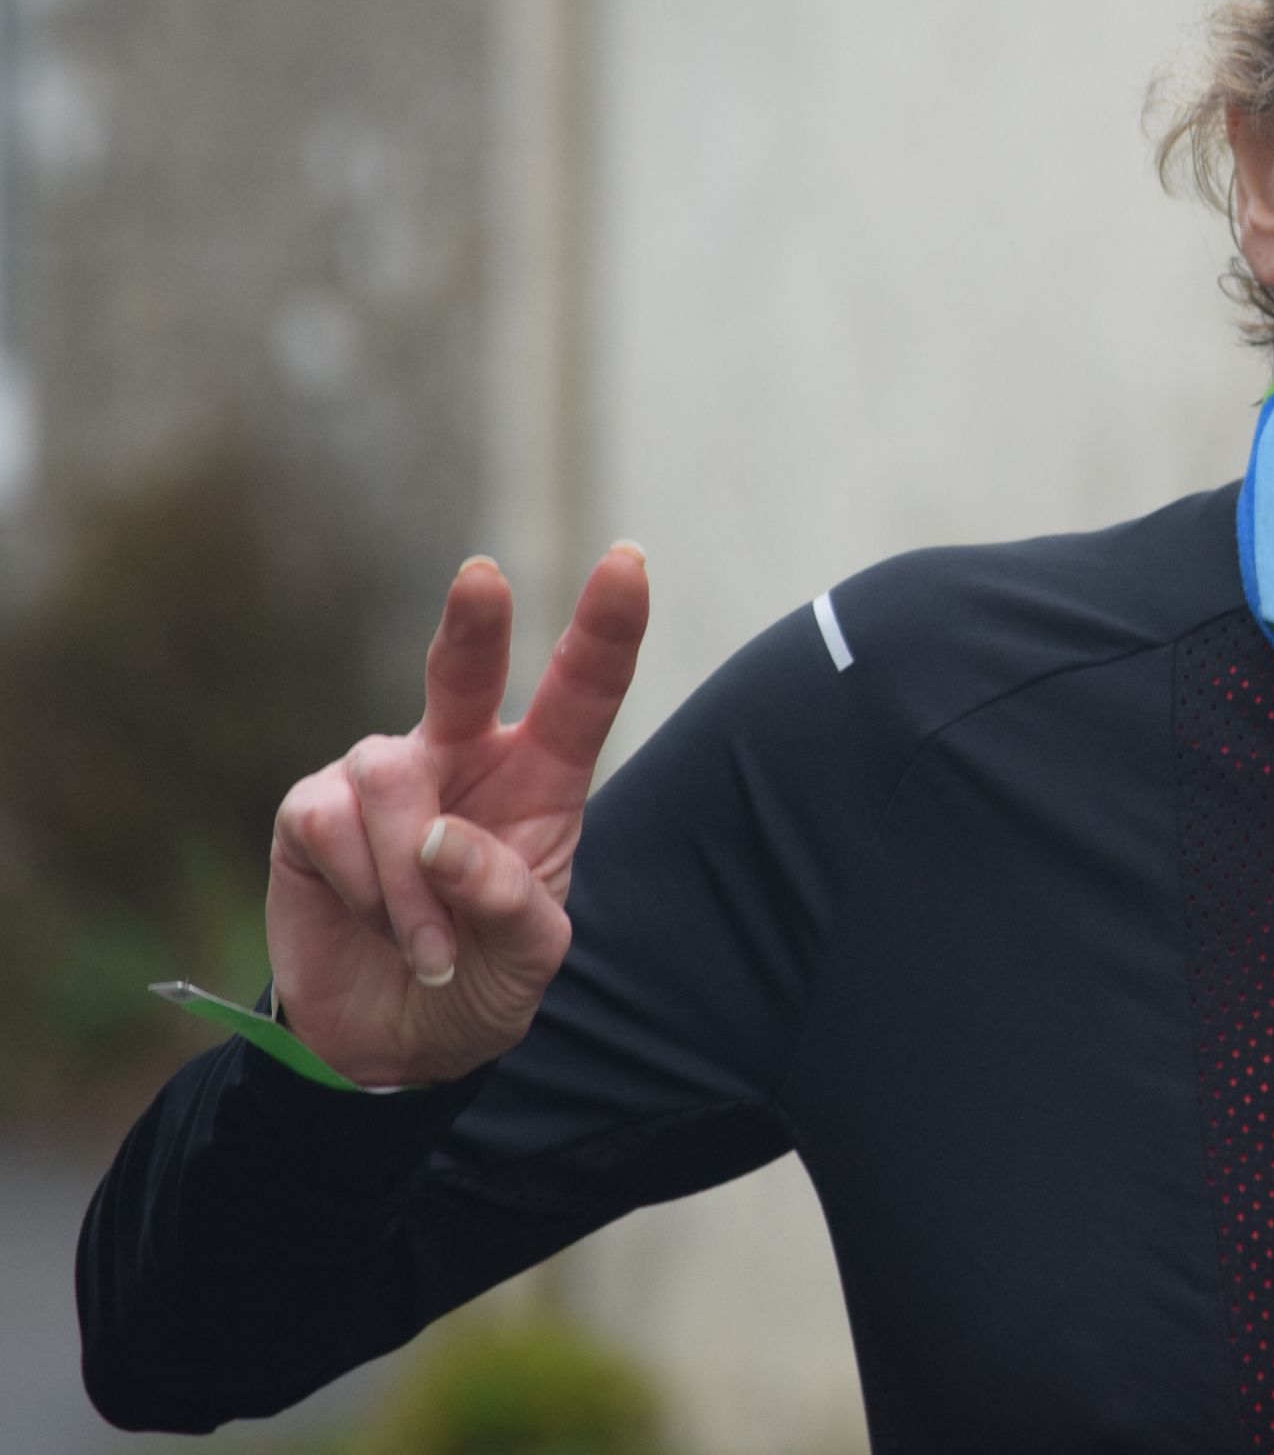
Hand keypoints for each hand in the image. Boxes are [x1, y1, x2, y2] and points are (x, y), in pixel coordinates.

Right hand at [263, 543, 650, 1088]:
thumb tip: (438, 841)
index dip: (606, 628)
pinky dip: (361, 887)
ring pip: (389, 776)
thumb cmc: (480, 979)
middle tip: (483, 577)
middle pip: (464, 669)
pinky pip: (330, 821)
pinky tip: (373, 925)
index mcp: (541, 777)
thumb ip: (505, 901)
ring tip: (428, 946)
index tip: (630, 562)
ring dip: (408, 878)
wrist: (392, 1042)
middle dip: (472, 622)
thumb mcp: (527, 958)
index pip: (580, 691)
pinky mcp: (312, 811)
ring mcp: (384, 777)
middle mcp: (462, 757)